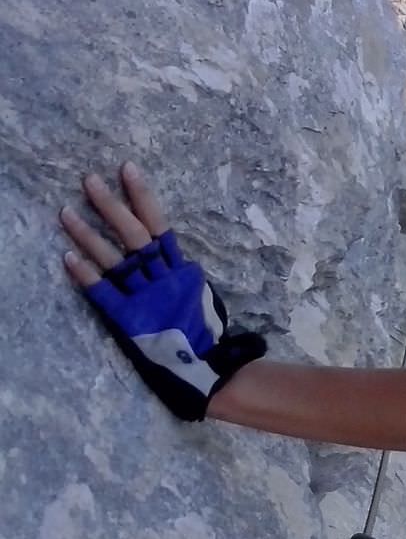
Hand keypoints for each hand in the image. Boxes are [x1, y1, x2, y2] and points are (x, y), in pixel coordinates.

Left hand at [60, 163, 266, 421]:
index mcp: (183, 272)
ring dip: (88, 235)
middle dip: (111, 206)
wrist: (207, 369)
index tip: (127, 169)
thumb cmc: (204, 334)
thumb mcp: (200, 297)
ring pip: (115, 260)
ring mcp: (146, 298)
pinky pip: (105, 294)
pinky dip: (87, 275)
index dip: (143, 197)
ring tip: (65, 212)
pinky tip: (68, 257)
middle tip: (88, 180)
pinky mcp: (130, 319)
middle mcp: (164, 280)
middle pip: (135, 236)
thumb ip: (182, 276)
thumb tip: (169, 255)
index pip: (160, 225)